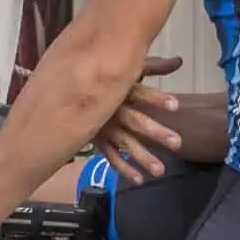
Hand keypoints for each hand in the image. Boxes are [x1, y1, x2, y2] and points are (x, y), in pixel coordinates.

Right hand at [95, 54, 185, 183]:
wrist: (61, 90)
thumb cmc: (99, 77)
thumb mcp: (124, 69)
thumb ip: (152, 66)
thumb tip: (179, 61)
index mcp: (118, 89)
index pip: (140, 92)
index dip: (156, 98)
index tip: (176, 105)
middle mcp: (111, 109)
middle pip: (136, 121)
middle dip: (156, 132)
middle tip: (178, 143)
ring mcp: (102, 127)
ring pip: (124, 143)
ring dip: (142, 157)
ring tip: (160, 171)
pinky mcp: (96, 139)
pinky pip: (110, 155)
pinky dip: (123, 167)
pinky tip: (139, 179)